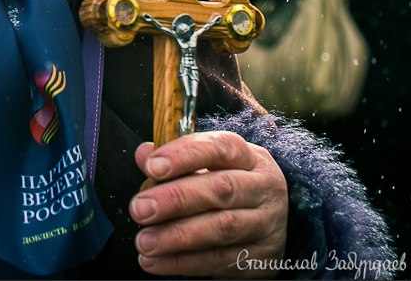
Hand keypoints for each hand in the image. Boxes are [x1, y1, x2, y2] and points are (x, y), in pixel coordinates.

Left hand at [128, 131, 287, 277]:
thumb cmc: (231, 186)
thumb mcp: (211, 166)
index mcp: (248, 157)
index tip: (151, 167)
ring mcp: (265, 223)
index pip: (219, 148)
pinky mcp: (260, 257)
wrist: (270, 222)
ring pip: (222, 228)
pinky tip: (155, 261)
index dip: (184, 156)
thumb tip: (143, 154)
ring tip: (145, 240)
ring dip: (177, 236)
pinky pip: (220, 261)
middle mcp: (262, 188)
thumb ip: (175, 160)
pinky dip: (183, 263)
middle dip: (175, 199)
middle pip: (221, 190)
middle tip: (140, 208)